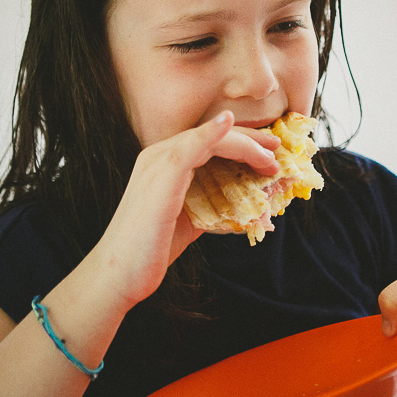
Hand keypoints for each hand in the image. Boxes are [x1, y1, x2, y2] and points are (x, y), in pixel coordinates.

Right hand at [92, 111, 280, 310]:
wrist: (120, 273)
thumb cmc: (150, 250)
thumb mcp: (190, 220)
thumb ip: (211, 204)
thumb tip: (243, 205)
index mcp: (163, 164)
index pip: (208, 143)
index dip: (241, 144)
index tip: (268, 153)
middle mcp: (158, 156)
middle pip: (212, 137)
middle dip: (249, 140)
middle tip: (276, 149)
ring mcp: (158, 163)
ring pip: (210, 141)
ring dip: (245, 146)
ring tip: (270, 159)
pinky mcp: (161, 175)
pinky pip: (191, 147)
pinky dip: (211, 133)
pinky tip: (229, 124)